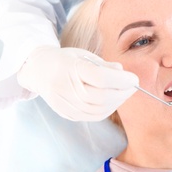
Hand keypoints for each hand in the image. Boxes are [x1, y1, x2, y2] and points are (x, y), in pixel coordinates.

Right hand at [17, 46, 138, 120]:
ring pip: (99, 109)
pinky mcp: (68, 114)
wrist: (38, 71)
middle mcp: (65, 88)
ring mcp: (65, 104)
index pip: (100, 78)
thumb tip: (122, 72)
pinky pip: (93, 116)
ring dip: (118, 102)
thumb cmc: (65, 60)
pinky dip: (108, 109)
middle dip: (123, 92)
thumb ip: (104, 65)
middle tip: (133, 86)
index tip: (134, 78)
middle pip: (102, 96)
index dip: (121, 80)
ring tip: (125, 92)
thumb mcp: (83, 55)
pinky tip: (114, 101)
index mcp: (69, 68)